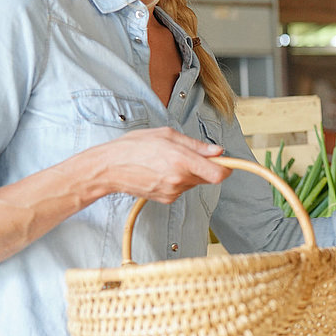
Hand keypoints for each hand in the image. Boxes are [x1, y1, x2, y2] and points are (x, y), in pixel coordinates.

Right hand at [90, 127, 230, 202]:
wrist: (109, 167)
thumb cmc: (134, 146)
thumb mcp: (167, 135)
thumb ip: (196, 145)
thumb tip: (218, 151)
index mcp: (181, 160)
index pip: (218, 174)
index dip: (226, 169)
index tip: (227, 164)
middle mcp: (179, 179)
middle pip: (207, 177)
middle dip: (204, 167)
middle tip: (186, 155)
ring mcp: (173, 191)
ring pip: (194, 182)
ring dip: (189, 173)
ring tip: (167, 161)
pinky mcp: (166, 199)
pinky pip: (182, 189)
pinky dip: (177, 180)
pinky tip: (161, 172)